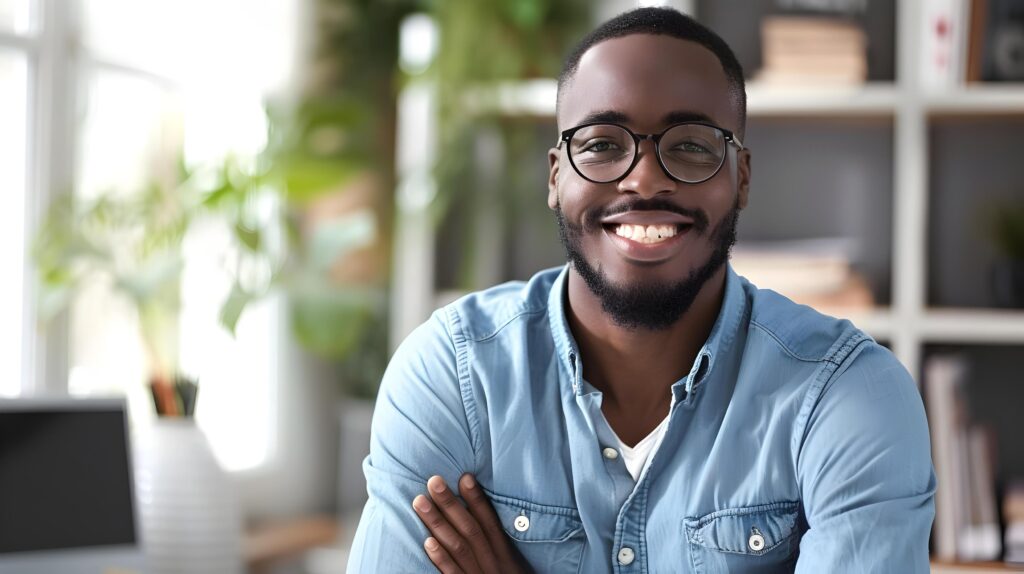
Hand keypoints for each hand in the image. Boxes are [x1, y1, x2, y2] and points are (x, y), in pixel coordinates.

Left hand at [412, 473, 529, 573]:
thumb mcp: (515, 567)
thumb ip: (501, 547)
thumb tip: (482, 518)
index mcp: (506, 557)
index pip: (491, 523)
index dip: (478, 500)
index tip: (464, 477)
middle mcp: (494, 566)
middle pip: (471, 530)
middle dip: (451, 504)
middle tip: (433, 480)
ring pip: (459, 548)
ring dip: (438, 523)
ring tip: (420, 502)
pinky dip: (441, 559)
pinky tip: (427, 542)